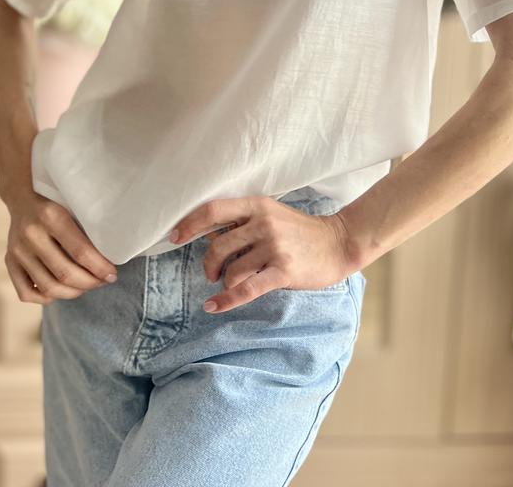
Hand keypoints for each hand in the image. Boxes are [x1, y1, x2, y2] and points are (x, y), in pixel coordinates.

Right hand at [4, 193, 118, 303]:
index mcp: (51, 216)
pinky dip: (47, 298)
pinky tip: (62, 290)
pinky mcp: (9, 263)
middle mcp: (31, 235)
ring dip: (74, 292)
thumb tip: (111, 259)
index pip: (81, 252)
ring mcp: (17, 251)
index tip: (112, 274)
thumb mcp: (74, 206)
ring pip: (48, 288)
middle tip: (102, 281)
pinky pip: (27, 293)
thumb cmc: (58, 203)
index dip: (100, 268)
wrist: (23, 198)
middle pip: (65, 273)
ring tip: (87, 286)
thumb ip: (88, 230)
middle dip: (90, 283)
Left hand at [168, 195, 352, 312]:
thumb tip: (205, 232)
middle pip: (218, 245)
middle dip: (208, 264)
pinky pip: (246, 289)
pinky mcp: (283, 271)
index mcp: (258, 205)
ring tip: (229, 283)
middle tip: (211, 273)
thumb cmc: (300, 230)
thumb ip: (242, 220)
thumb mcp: (271, 214)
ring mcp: (274, 247)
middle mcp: (264, 223)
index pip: (213, 210)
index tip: (174, 237)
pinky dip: (226, 300)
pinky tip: (213, 306)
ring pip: (232, 270)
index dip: (189, 224)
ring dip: (225, 281)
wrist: (338, 243)